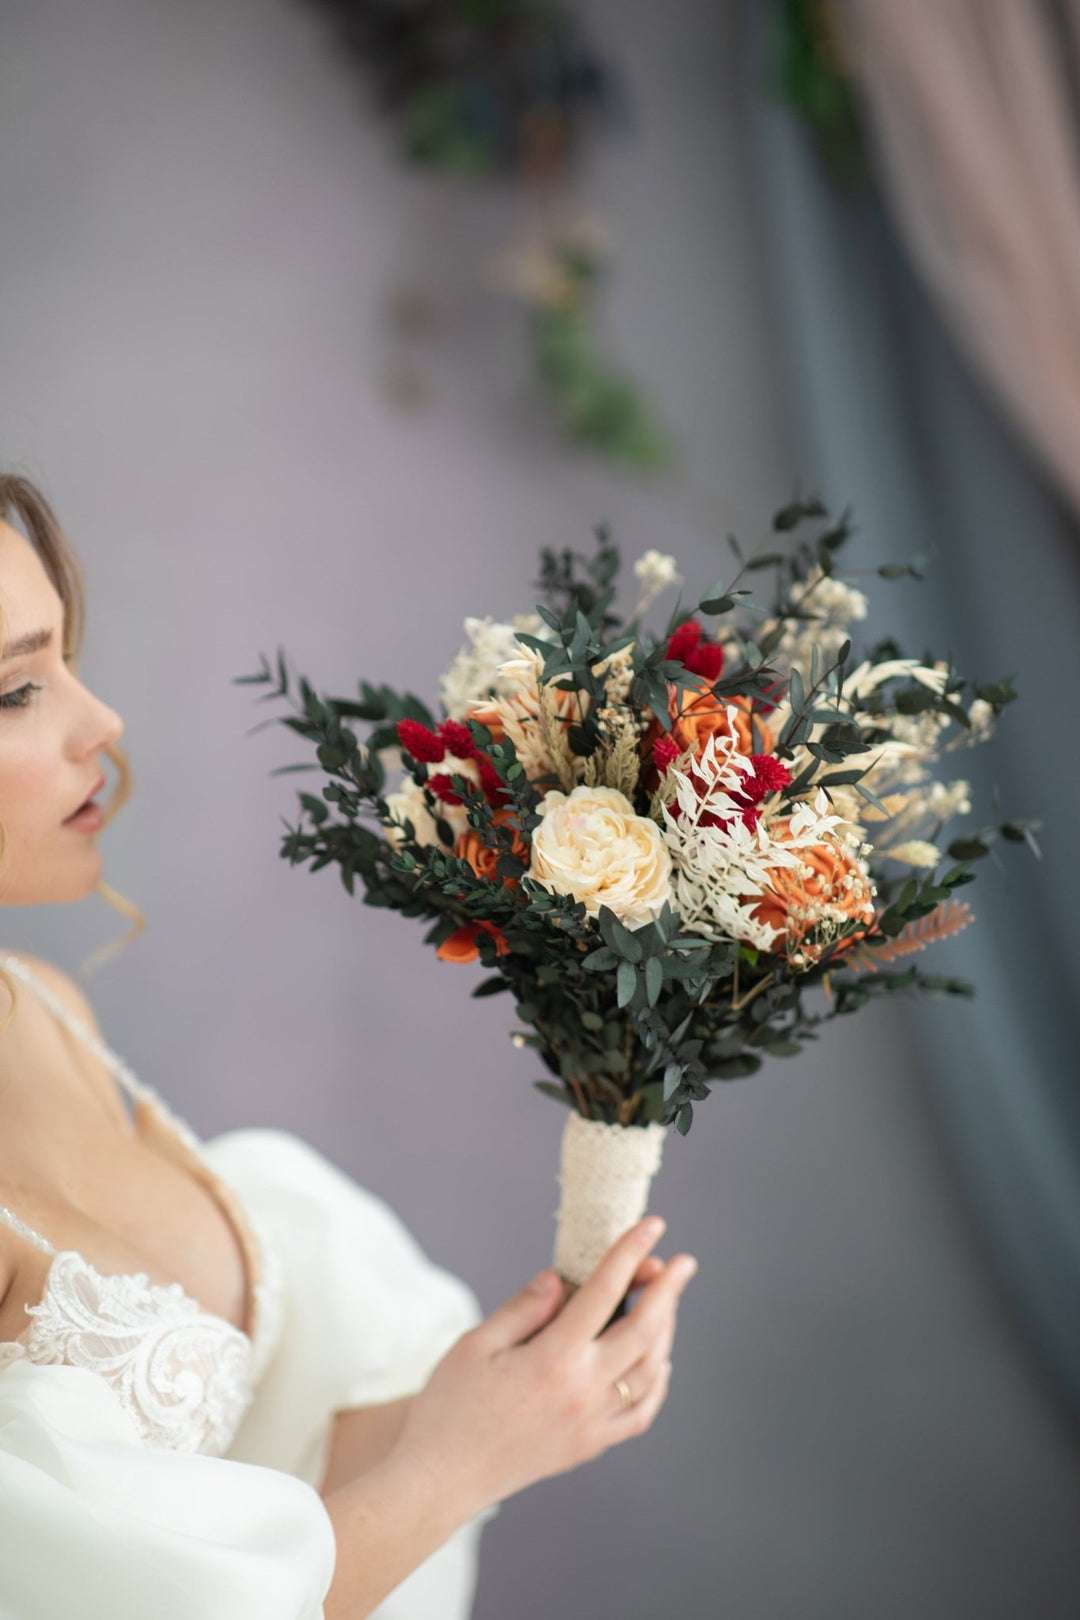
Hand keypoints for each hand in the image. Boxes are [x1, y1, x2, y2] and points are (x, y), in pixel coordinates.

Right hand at [392, 1217, 697, 1516]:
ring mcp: (590, 1424)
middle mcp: (582, 1392)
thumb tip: (562, 1279)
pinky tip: (658, 1362)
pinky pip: (639, 1413)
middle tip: (683, 1263)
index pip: (604, 1293)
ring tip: (667, 1303)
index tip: (653, 1226)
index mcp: (553, 1360)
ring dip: (666, 1332)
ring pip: (650, 1372)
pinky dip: (657, 1383)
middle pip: (644, 1332)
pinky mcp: (588, 1447)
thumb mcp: (474, 1345)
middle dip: (668, 1291)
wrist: (439, 1480)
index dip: (631, 1253)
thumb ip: (523, 1308)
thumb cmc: (448, 1407)